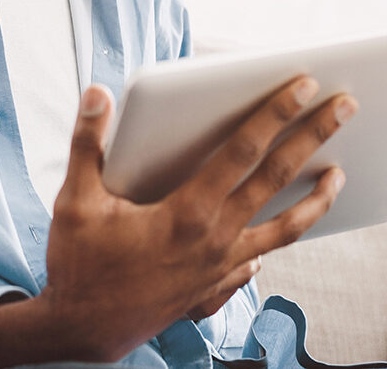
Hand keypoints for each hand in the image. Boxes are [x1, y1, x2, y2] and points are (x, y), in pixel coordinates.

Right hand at [0, 78, 354, 366]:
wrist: (82, 332)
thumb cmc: (79, 264)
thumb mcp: (76, 198)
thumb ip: (87, 142)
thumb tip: (97, 94)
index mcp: (186, 212)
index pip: (242, 151)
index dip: (274, 114)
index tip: (303, 86)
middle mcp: (214, 239)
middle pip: (275, 179)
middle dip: (312, 137)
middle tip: (344, 107)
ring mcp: (220, 268)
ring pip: (283, 228)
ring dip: (315, 198)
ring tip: (338, 175)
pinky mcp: (214, 287)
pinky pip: (257, 259)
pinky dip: (276, 240)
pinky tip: (279, 232)